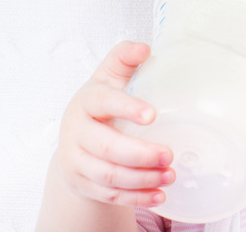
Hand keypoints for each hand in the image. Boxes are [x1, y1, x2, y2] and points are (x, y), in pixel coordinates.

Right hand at [54, 41, 173, 206]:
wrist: (75, 139)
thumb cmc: (101, 103)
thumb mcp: (110, 77)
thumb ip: (124, 59)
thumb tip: (144, 48)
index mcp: (87, 101)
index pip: (104, 103)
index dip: (127, 108)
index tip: (153, 115)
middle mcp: (77, 132)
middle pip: (106, 147)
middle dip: (140, 154)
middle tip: (169, 155)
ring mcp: (77, 161)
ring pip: (109, 175)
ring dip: (142, 179)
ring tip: (170, 175)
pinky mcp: (83, 183)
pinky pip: (110, 195)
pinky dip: (136, 198)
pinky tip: (160, 195)